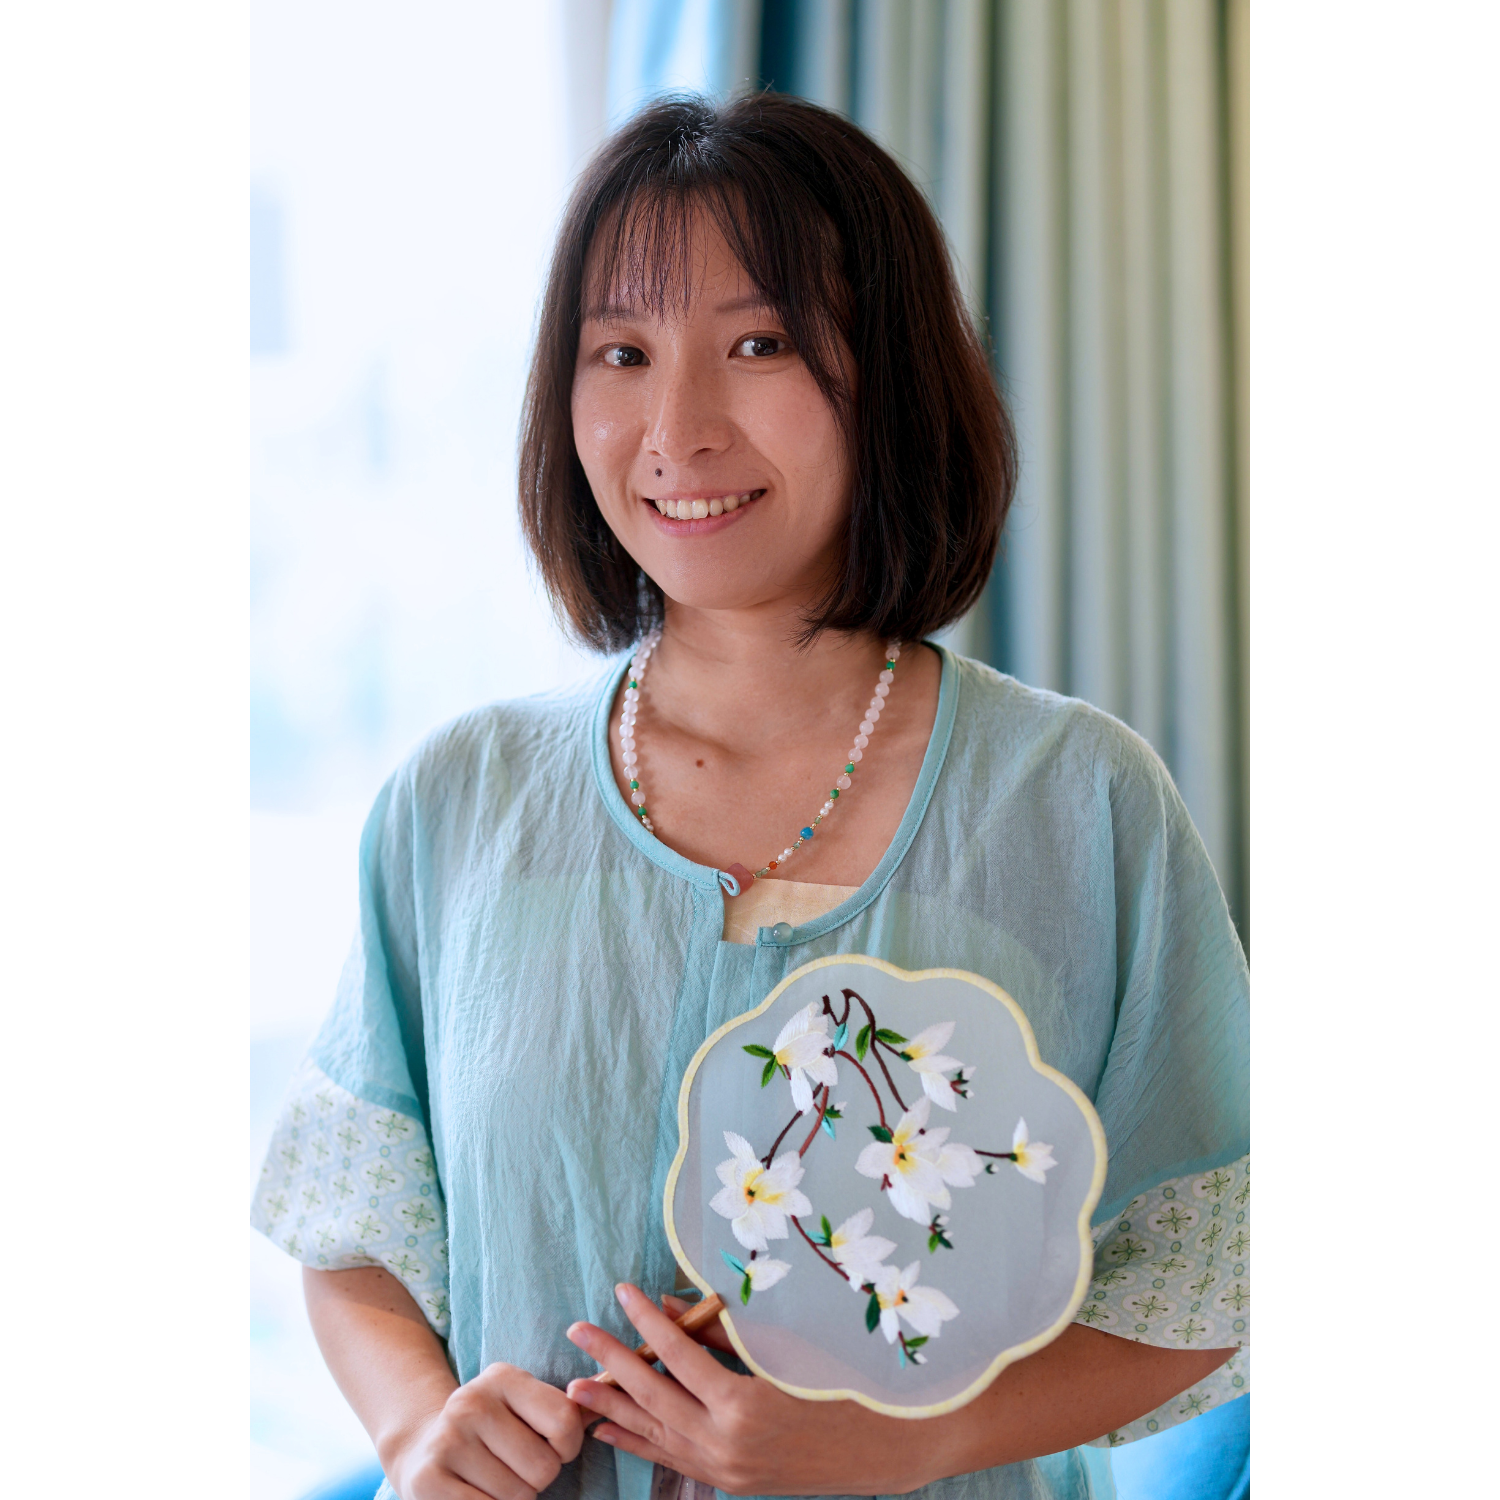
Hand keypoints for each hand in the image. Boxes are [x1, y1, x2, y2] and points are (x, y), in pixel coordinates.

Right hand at [385, 1362, 586, 1499]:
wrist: (423, 1447)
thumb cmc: (493, 1431)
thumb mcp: (523, 1406)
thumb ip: (564, 1410)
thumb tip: (609, 1407)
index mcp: (503, 1378)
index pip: (565, 1421)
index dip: (567, 1447)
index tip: (551, 1446)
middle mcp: (472, 1401)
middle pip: (543, 1468)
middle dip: (538, 1479)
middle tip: (515, 1467)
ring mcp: (447, 1439)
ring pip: (518, 1496)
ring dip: (514, 1498)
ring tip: (493, 1478)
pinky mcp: (427, 1478)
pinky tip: (476, 1493)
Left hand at [566, 1283, 918, 1496]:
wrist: (888, 1448)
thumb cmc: (845, 1382)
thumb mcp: (785, 1348)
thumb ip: (723, 1333)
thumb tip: (671, 1308)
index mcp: (744, 1404)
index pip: (679, 1356)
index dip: (647, 1322)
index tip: (622, 1291)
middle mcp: (728, 1445)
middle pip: (654, 1398)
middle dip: (612, 1363)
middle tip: (577, 1333)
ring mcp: (728, 1471)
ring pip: (657, 1435)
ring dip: (614, 1408)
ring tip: (576, 1388)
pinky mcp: (733, 1483)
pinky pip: (673, 1459)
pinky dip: (640, 1441)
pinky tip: (613, 1428)